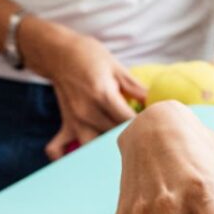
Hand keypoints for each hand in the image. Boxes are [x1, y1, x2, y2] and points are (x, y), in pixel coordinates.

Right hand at [19, 16, 147, 159]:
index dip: (144, 124)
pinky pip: (58, 148)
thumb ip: (136, 88)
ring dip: (105, 151)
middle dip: (131, 138)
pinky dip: (65, 157)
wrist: (58, 52)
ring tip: (119, 150)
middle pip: (115, 136)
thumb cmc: (89, 56)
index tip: (154, 125)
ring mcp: (75, 121)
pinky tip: (79, 160)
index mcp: (103, 96)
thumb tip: (156, 102)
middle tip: (144, 139)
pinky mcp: (66, 124)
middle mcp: (88, 112)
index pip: (129, 120)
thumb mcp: (116, 67)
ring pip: (93, 148)